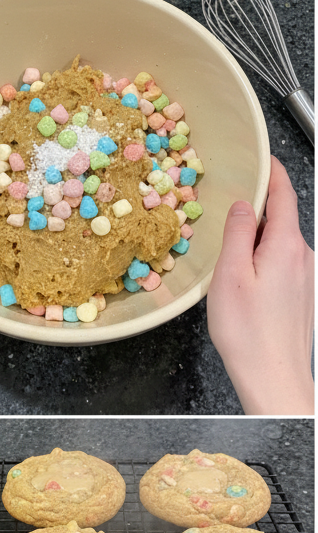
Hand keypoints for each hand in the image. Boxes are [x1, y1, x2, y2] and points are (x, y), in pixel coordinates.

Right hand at [207, 155, 313, 414]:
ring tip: (228, 249)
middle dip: (258, 209)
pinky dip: (261, 260)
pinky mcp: (300, 295)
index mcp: (285, 246)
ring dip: (256, 239)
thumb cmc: (248, 331)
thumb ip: (236, 236)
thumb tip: (240, 207)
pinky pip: (280, 264)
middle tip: (227, 206)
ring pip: (279, 244)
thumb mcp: (230, 276)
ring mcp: (305, 277)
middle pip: (281, 219)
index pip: (284, 196)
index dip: (273, 174)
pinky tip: (242, 278)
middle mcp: (302, 257)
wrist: (273, 375)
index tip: (262, 158)